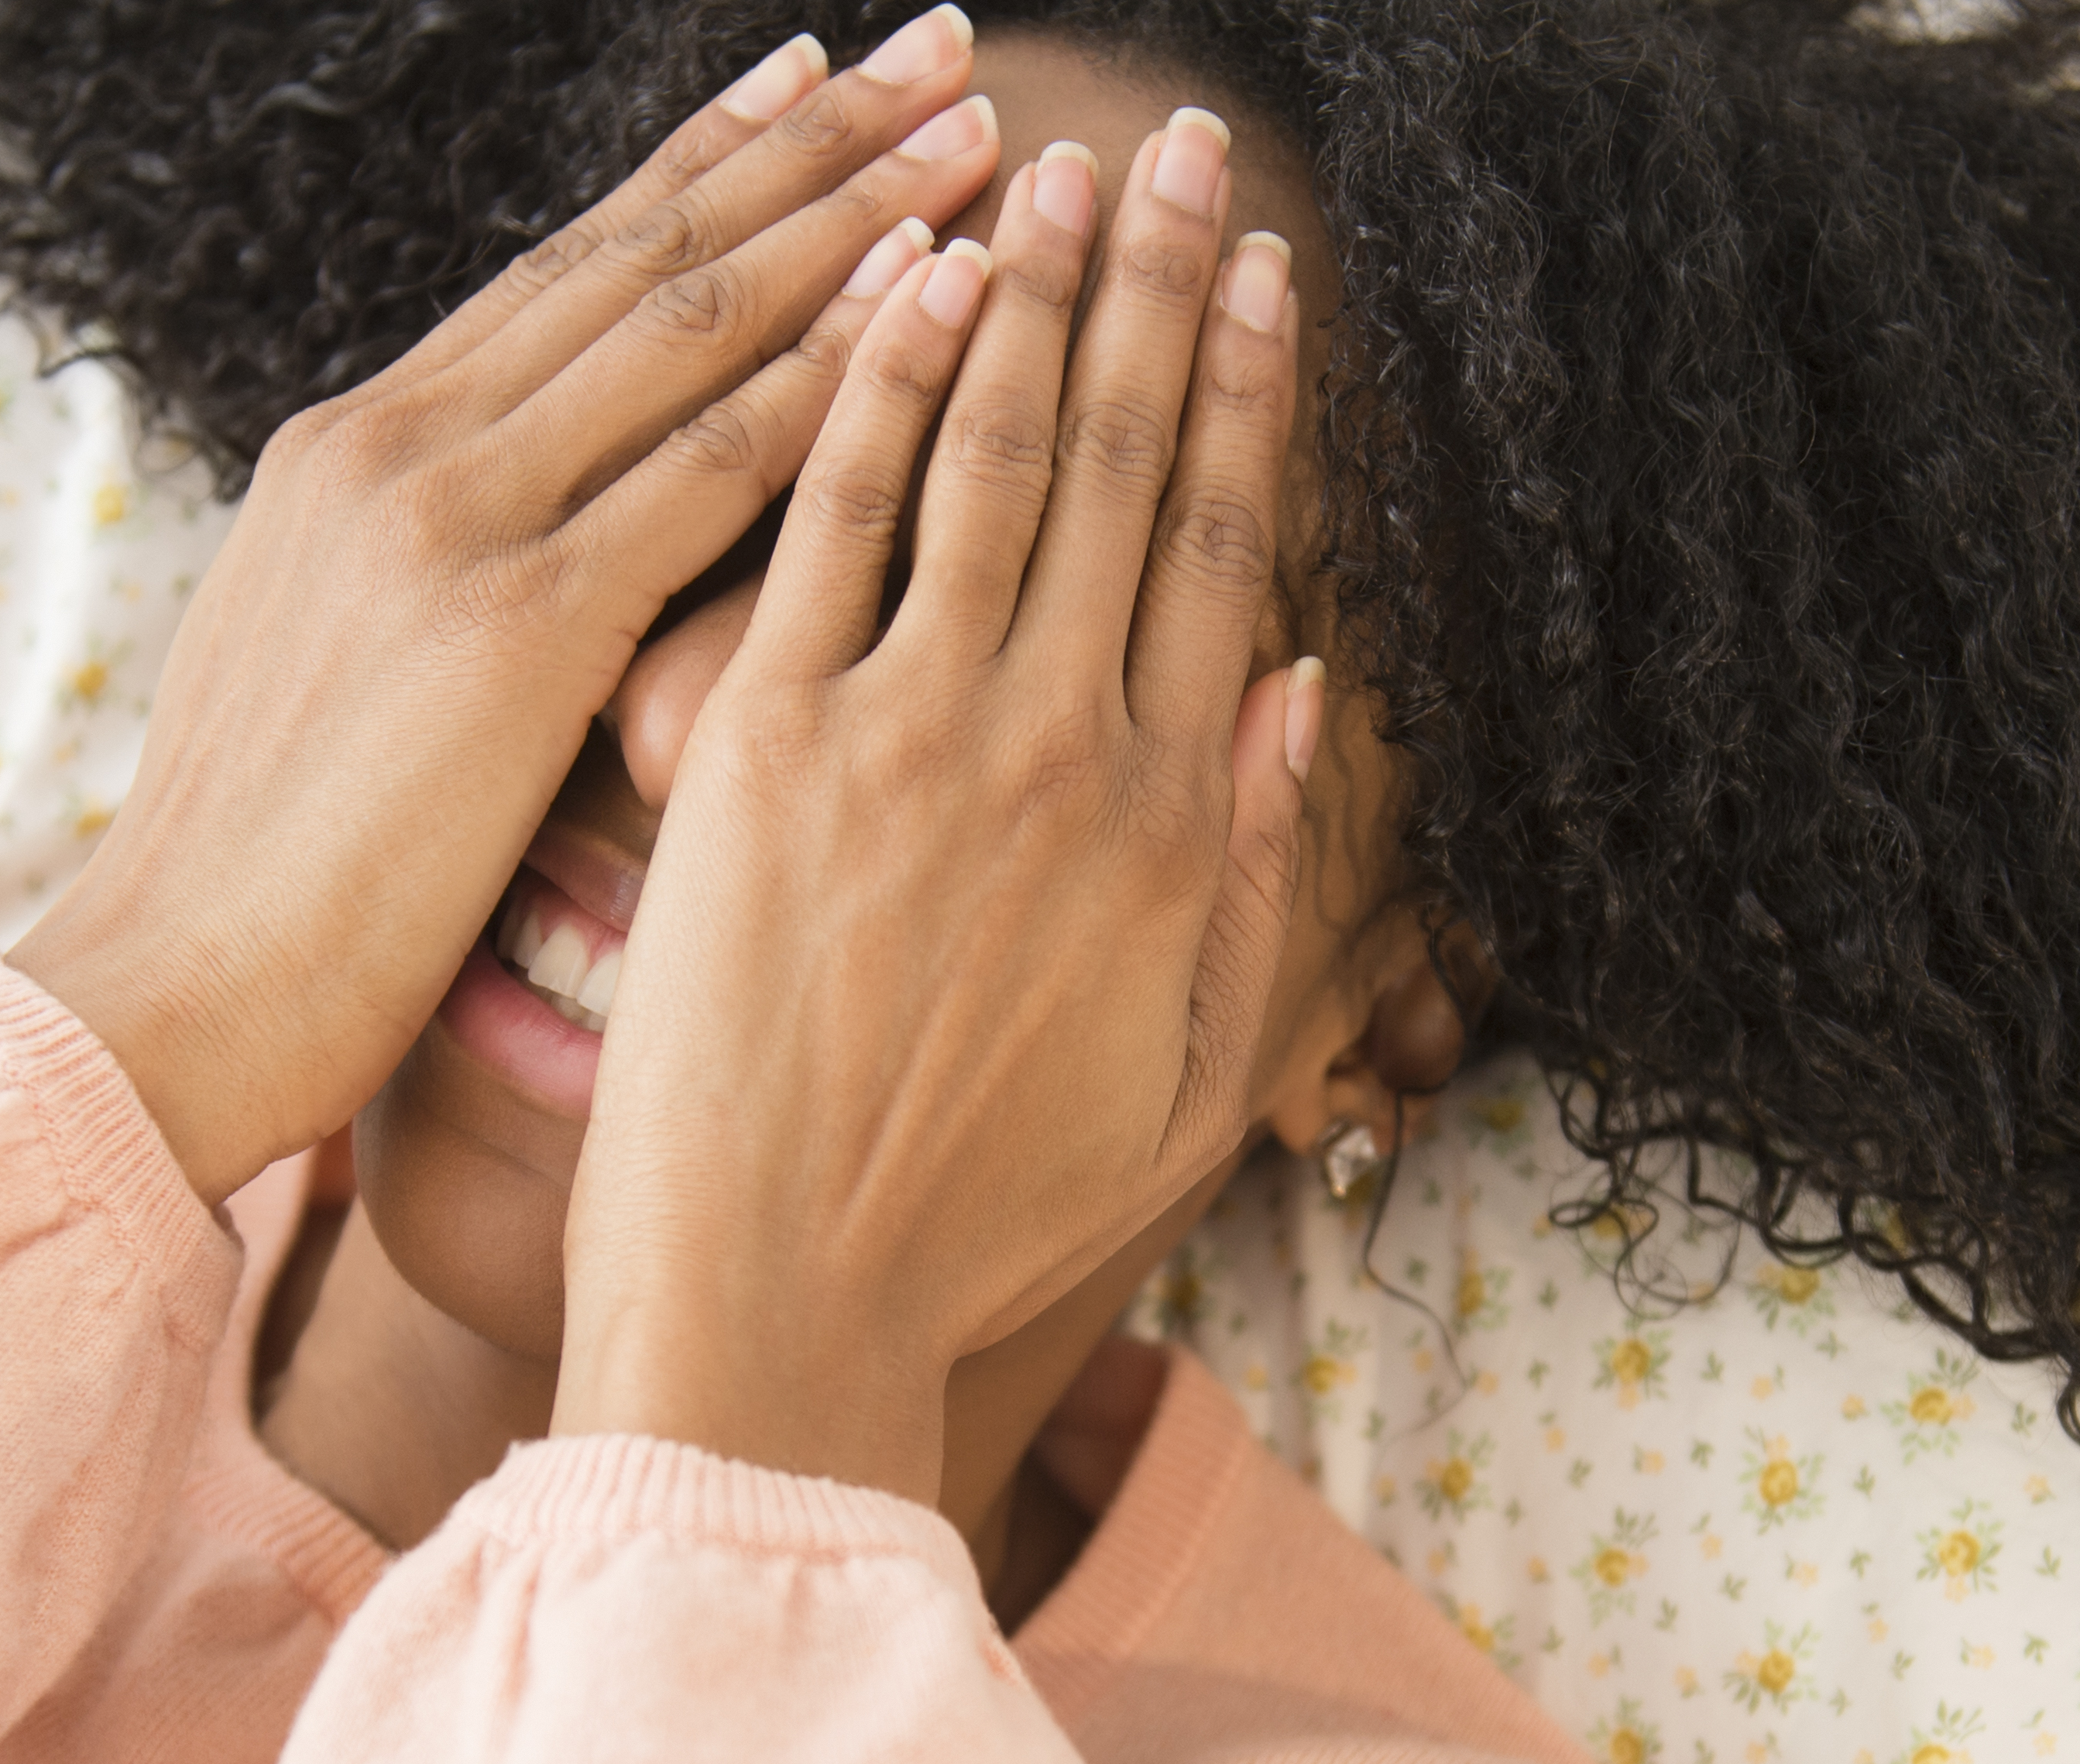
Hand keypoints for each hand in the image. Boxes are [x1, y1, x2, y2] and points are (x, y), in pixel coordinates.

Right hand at [12, 8, 1006, 1203]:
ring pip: (690, 326)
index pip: (570, 273)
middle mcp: (404, 446)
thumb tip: (536, 558)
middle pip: (645, 254)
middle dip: (807, 141)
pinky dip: (831, 380)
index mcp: (362, 453)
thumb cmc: (273, 885)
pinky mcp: (511, 628)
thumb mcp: (345, 680)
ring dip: (850, 219)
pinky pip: (707, 472)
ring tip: (980, 128)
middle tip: (944, 44)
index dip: (706, 167)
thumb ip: (441, 588)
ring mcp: (453, 522)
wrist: (168, 992)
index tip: (817, 84)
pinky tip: (933, 307)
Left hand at [551, 116, 1315, 1500]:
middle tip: (1185, 147)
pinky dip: (867, 387)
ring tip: (1051, 164)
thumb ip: (1271, 885)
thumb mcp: (1195, 1083)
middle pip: (1125, 472)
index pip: (1224, 554)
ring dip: (1029, 295)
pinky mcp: (763, 747)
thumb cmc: (984, 1217)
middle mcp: (1066, 756)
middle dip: (1161, 290)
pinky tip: (900, 276)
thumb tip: (1315, 695)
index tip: (1266, 273)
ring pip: (989, 461)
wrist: (783, 1300)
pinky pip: (828, 523)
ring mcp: (913, 740)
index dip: (1247, 397)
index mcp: (1177, 829)